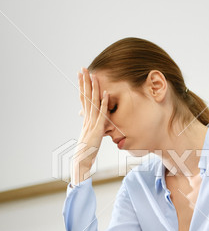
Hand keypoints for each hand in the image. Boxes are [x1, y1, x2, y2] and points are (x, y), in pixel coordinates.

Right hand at [72, 68, 109, 183]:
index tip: (81, 75)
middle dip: (84, 82)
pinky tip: (106, 93)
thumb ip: (94, 128)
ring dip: (93, 88)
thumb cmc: (86, 151)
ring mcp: (91, 123)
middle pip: (85, 96)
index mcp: (85, 119)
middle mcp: (87, 119)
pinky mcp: (97, 129)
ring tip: (93, 75)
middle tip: (82, 68)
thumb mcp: (91, 136)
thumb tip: (97, 124)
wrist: (81, 161)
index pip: (83, 99)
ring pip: (92, 102)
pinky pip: (102, 114)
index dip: (82, 86)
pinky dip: (104, 103)